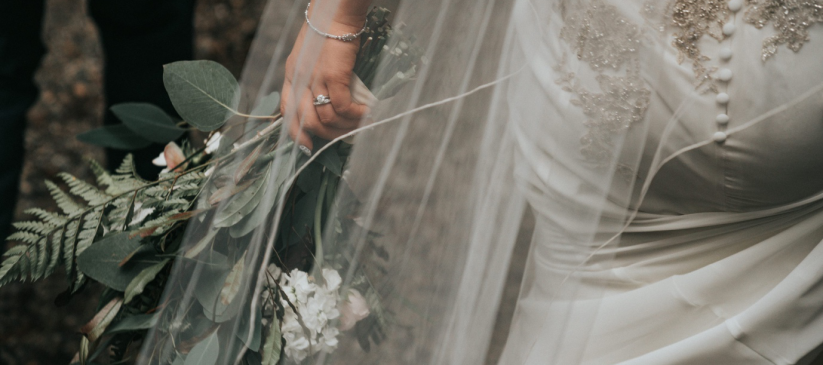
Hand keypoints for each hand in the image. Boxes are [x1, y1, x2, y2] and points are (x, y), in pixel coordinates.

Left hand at [281, 18, 368, 152]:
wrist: (336, 14)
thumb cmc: (327, 32)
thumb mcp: (309, 56)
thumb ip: (310, 76)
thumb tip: (325, 99)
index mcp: (290, 75)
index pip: (286, 112)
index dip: (296, 133)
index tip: (308, 146)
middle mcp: (299, 80)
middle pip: (308, 121)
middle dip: (328, 135)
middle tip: (345, 136)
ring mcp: (315, 79)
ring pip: (327, 118)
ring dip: (346, 127)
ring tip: (360, 123)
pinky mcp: (334, 76)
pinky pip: (343, 107)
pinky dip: (356, 115)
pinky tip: (366, 113)